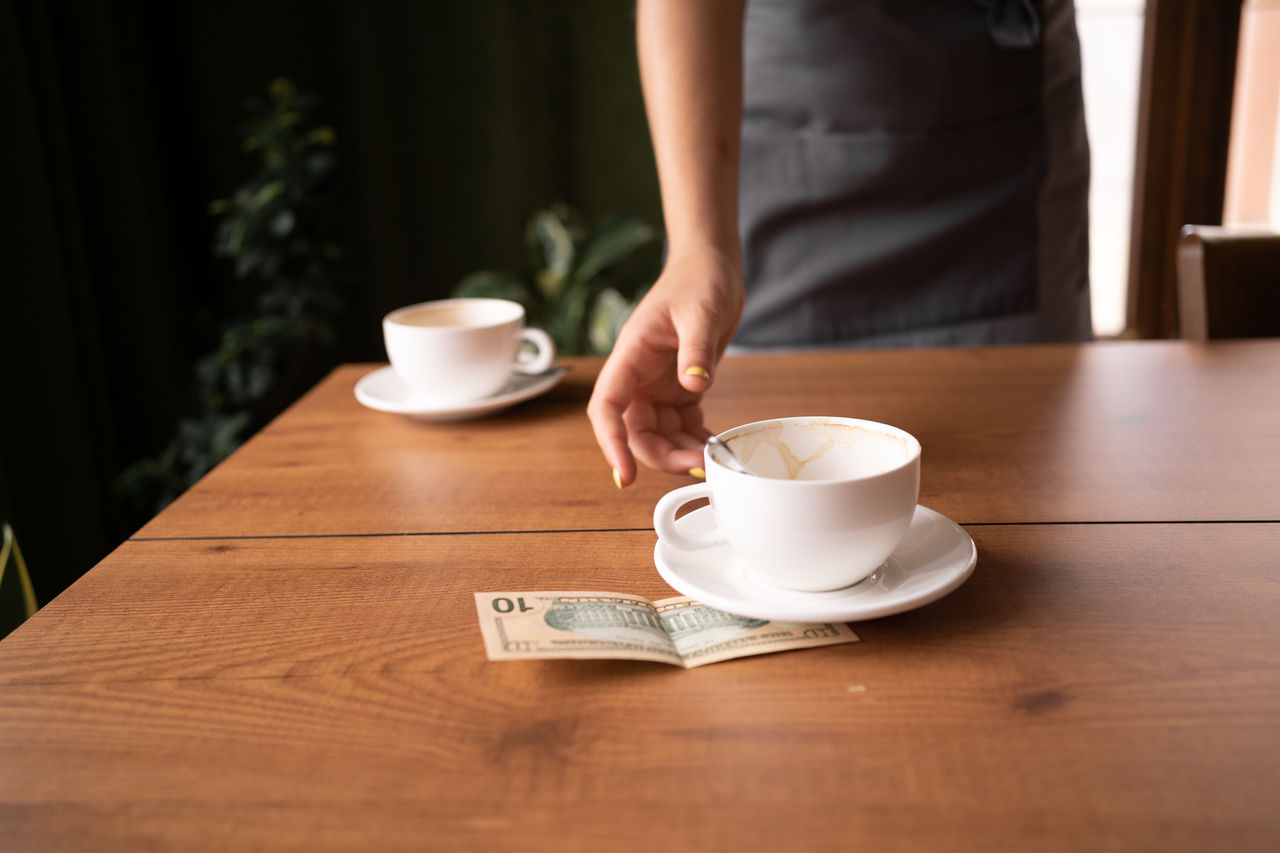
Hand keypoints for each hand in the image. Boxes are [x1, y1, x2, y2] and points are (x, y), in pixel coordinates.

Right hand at [587, 248, 743, 486]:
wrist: (711, 268)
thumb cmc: (698, 281)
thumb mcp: (700, 313)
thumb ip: (696, 350)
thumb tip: (694, 386)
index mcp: (630, 356)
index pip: (607, 407)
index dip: (612, 442)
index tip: (625, 473)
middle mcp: (639, 376)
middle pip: (634, 430)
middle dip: (660, 455)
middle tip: (697, 466)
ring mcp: (658, 385)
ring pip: (659, 434)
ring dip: (681, 452)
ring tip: (713, 460)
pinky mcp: (681, 389)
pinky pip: (682, 426)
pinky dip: (696, 440)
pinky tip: (716, 448)